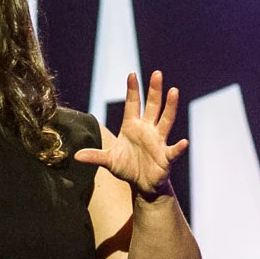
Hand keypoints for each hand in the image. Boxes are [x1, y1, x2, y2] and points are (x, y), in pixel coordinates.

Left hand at [75, 70, 188, 198]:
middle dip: (154, 90)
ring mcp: (158, 141)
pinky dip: (179, 147)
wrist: (142, 184)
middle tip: (157, 73)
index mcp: (132, 127)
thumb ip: (95, 156)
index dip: (132, 90)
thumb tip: (76, 156)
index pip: (132, 104)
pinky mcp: (166, 156)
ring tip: (174, 92)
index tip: (132, 74)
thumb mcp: (109, 160)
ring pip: (166, 121)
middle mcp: (147, 130)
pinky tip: (184, 142)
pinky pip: (173, 151)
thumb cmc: (127, 168)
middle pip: (152, 106)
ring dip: (170, 107)